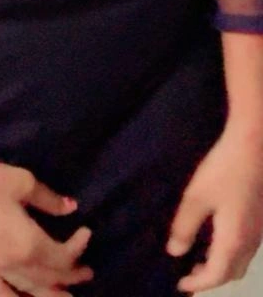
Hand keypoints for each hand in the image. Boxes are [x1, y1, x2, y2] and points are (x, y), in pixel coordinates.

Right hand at [0, 141, 94, 296]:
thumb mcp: (23, 183)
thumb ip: (49, 199)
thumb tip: (71, 208)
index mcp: (30, 244)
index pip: (63, 257)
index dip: (79, 247)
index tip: (86, 231)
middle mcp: (15, 264)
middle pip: (50, 280)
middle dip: (71, 277)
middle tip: (86, 273)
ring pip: (28, 291)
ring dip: (50, 293)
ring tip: (64, 294)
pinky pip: (2, 290)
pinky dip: (17, 296)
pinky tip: (23, 296)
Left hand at [166, 123, 262, 290]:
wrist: (254, 147)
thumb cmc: (223, 171)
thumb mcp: (196, 197)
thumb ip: (185, 227)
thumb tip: (175, 251)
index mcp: (233, 241)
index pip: (216, 275)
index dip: (198, 283)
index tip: (181, 286)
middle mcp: (250, 242)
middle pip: (232, 273)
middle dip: (212, 278)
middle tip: (190, 274)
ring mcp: (258, 230)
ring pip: (241, 261)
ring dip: (222, 266)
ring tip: (200, 257)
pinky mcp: (260, 218)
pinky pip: (246, 248)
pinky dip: (230, 253)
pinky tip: (217, 237)